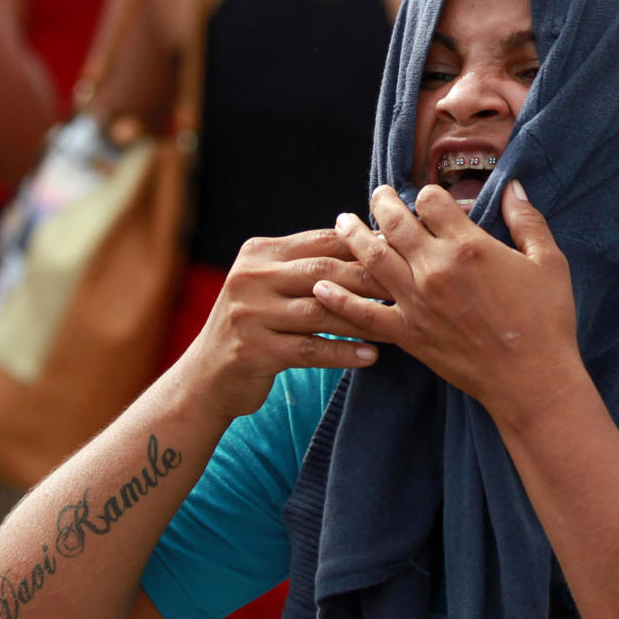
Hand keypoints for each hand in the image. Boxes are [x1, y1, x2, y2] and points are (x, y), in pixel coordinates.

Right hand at [183, 228, 387, 420]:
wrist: (207, 377)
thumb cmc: (255, 327)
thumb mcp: (271, 286)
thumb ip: (306, 265)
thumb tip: (371, 244)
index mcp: (259, 253)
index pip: (321, 241)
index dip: (364, 246)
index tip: (402, 252)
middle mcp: (251, 277)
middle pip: (324, 272)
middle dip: (371, 280)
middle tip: (411, 289)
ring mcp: (249, 314)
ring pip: (320, 311)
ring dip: (364, 319)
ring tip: (399, 326)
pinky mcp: (253, 350)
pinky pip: (309, 350)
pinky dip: (343, 352)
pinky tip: (371, 356)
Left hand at [314, 182, 583, 418]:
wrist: (532, 379)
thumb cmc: (546, 321)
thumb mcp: (549, 262)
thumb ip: (527, 220)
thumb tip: (514, 185)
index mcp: (469, 245)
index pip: (432, 200)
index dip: (428, 194)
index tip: (428, 199)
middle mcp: (435, 268)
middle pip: (395, 222)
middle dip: (382, 202)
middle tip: (376, 194)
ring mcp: (416, 302)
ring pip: (372, 258)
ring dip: (353, 236)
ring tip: (342, 221)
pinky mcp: (408, 333)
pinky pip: (364, 314)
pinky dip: (339, 300)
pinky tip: (320, 287)